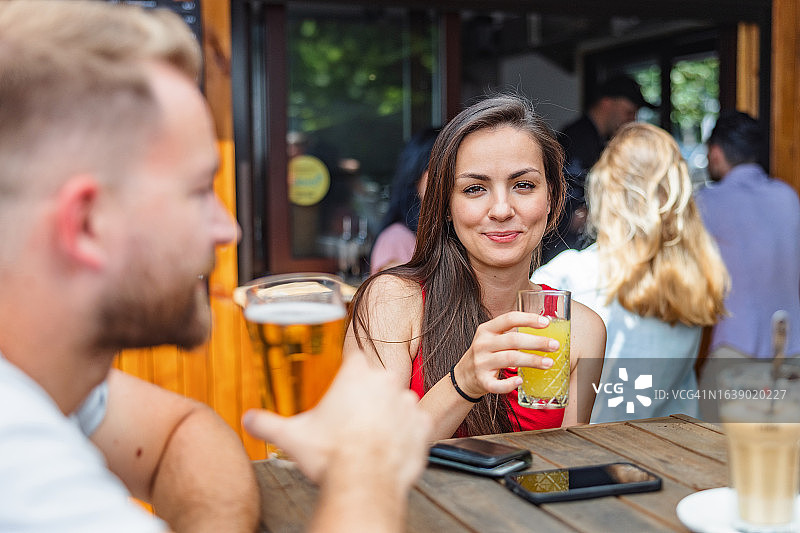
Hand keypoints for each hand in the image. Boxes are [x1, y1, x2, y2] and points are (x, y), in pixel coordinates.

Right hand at [243, 353, 430, 489]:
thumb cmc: (331, 455)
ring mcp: (408, 403)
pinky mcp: (423, 425)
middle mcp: (386, 382)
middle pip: (378, 380)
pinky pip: (417, 424)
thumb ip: (266, 423)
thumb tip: (247, 420)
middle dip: (368, 397)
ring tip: (372, 436)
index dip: (348, 375)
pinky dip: (408, 433)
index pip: (355, 361)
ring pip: (399, 401)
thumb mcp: (290, 436)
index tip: (342, 391)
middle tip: (353, 419)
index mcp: (356, 374)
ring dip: (390, 414)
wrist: (363, 482)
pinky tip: (393, 446)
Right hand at [454, 311, 558, 398]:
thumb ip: (511, 333)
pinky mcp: (482, 381)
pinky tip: (521, 381)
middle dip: (537, 342)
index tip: (546, 322)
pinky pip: (497, 384)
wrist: (464, 376)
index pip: (509, 318)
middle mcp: (482, 344)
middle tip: (555, 345)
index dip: (528, 319)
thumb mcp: (492, 338)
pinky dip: (509, 384)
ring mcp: (481, 363)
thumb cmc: (486, 355)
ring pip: (510, 359)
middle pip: (513, 340)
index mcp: (486, 329)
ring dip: (532, 361)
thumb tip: (545, 331)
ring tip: (549, 363)